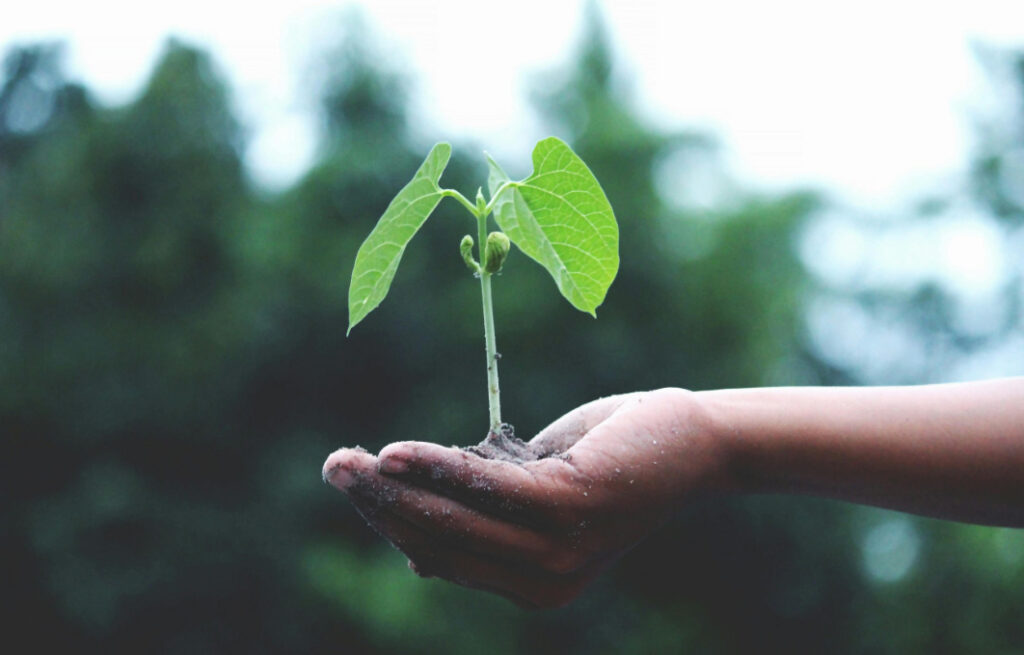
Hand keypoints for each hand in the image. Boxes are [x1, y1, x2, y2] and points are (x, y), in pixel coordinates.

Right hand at [322, 388, 733, 607]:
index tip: (355, 485)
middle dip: (380, 505)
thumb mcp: (535, 494)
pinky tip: (396, 453)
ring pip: (454, 520)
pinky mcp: (569, 508)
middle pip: (440, 542)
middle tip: (334, 467)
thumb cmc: (608, 459)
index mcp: (533, 585)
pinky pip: (486, 487)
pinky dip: (438, 467)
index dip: (392, 522)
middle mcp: (544, 583)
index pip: (443, 556)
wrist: (689, 441)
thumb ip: (484, 519)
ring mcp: (559, 551)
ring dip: (395, 488)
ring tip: (349, 461)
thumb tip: (415, 553)